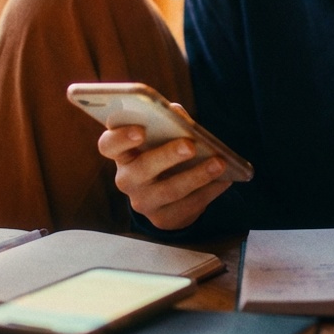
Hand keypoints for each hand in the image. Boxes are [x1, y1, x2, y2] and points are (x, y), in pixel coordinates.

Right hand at [96, 103, 231, 230]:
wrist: (169, 194)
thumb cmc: (164, 152)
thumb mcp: (163, 135)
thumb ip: (168, 120)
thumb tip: (177, 114)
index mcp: (122, 152)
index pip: (109, 145)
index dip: (121, 138)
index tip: (140, 130)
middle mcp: (127, 179)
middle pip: (142, 169)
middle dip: (168, 156)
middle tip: (190, 145)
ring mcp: (143, 201)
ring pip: (169, 190)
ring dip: (197, 175)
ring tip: (219, 163)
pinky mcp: (162, 219)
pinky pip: (187, 206)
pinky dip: (208, 191)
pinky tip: (224, 180)